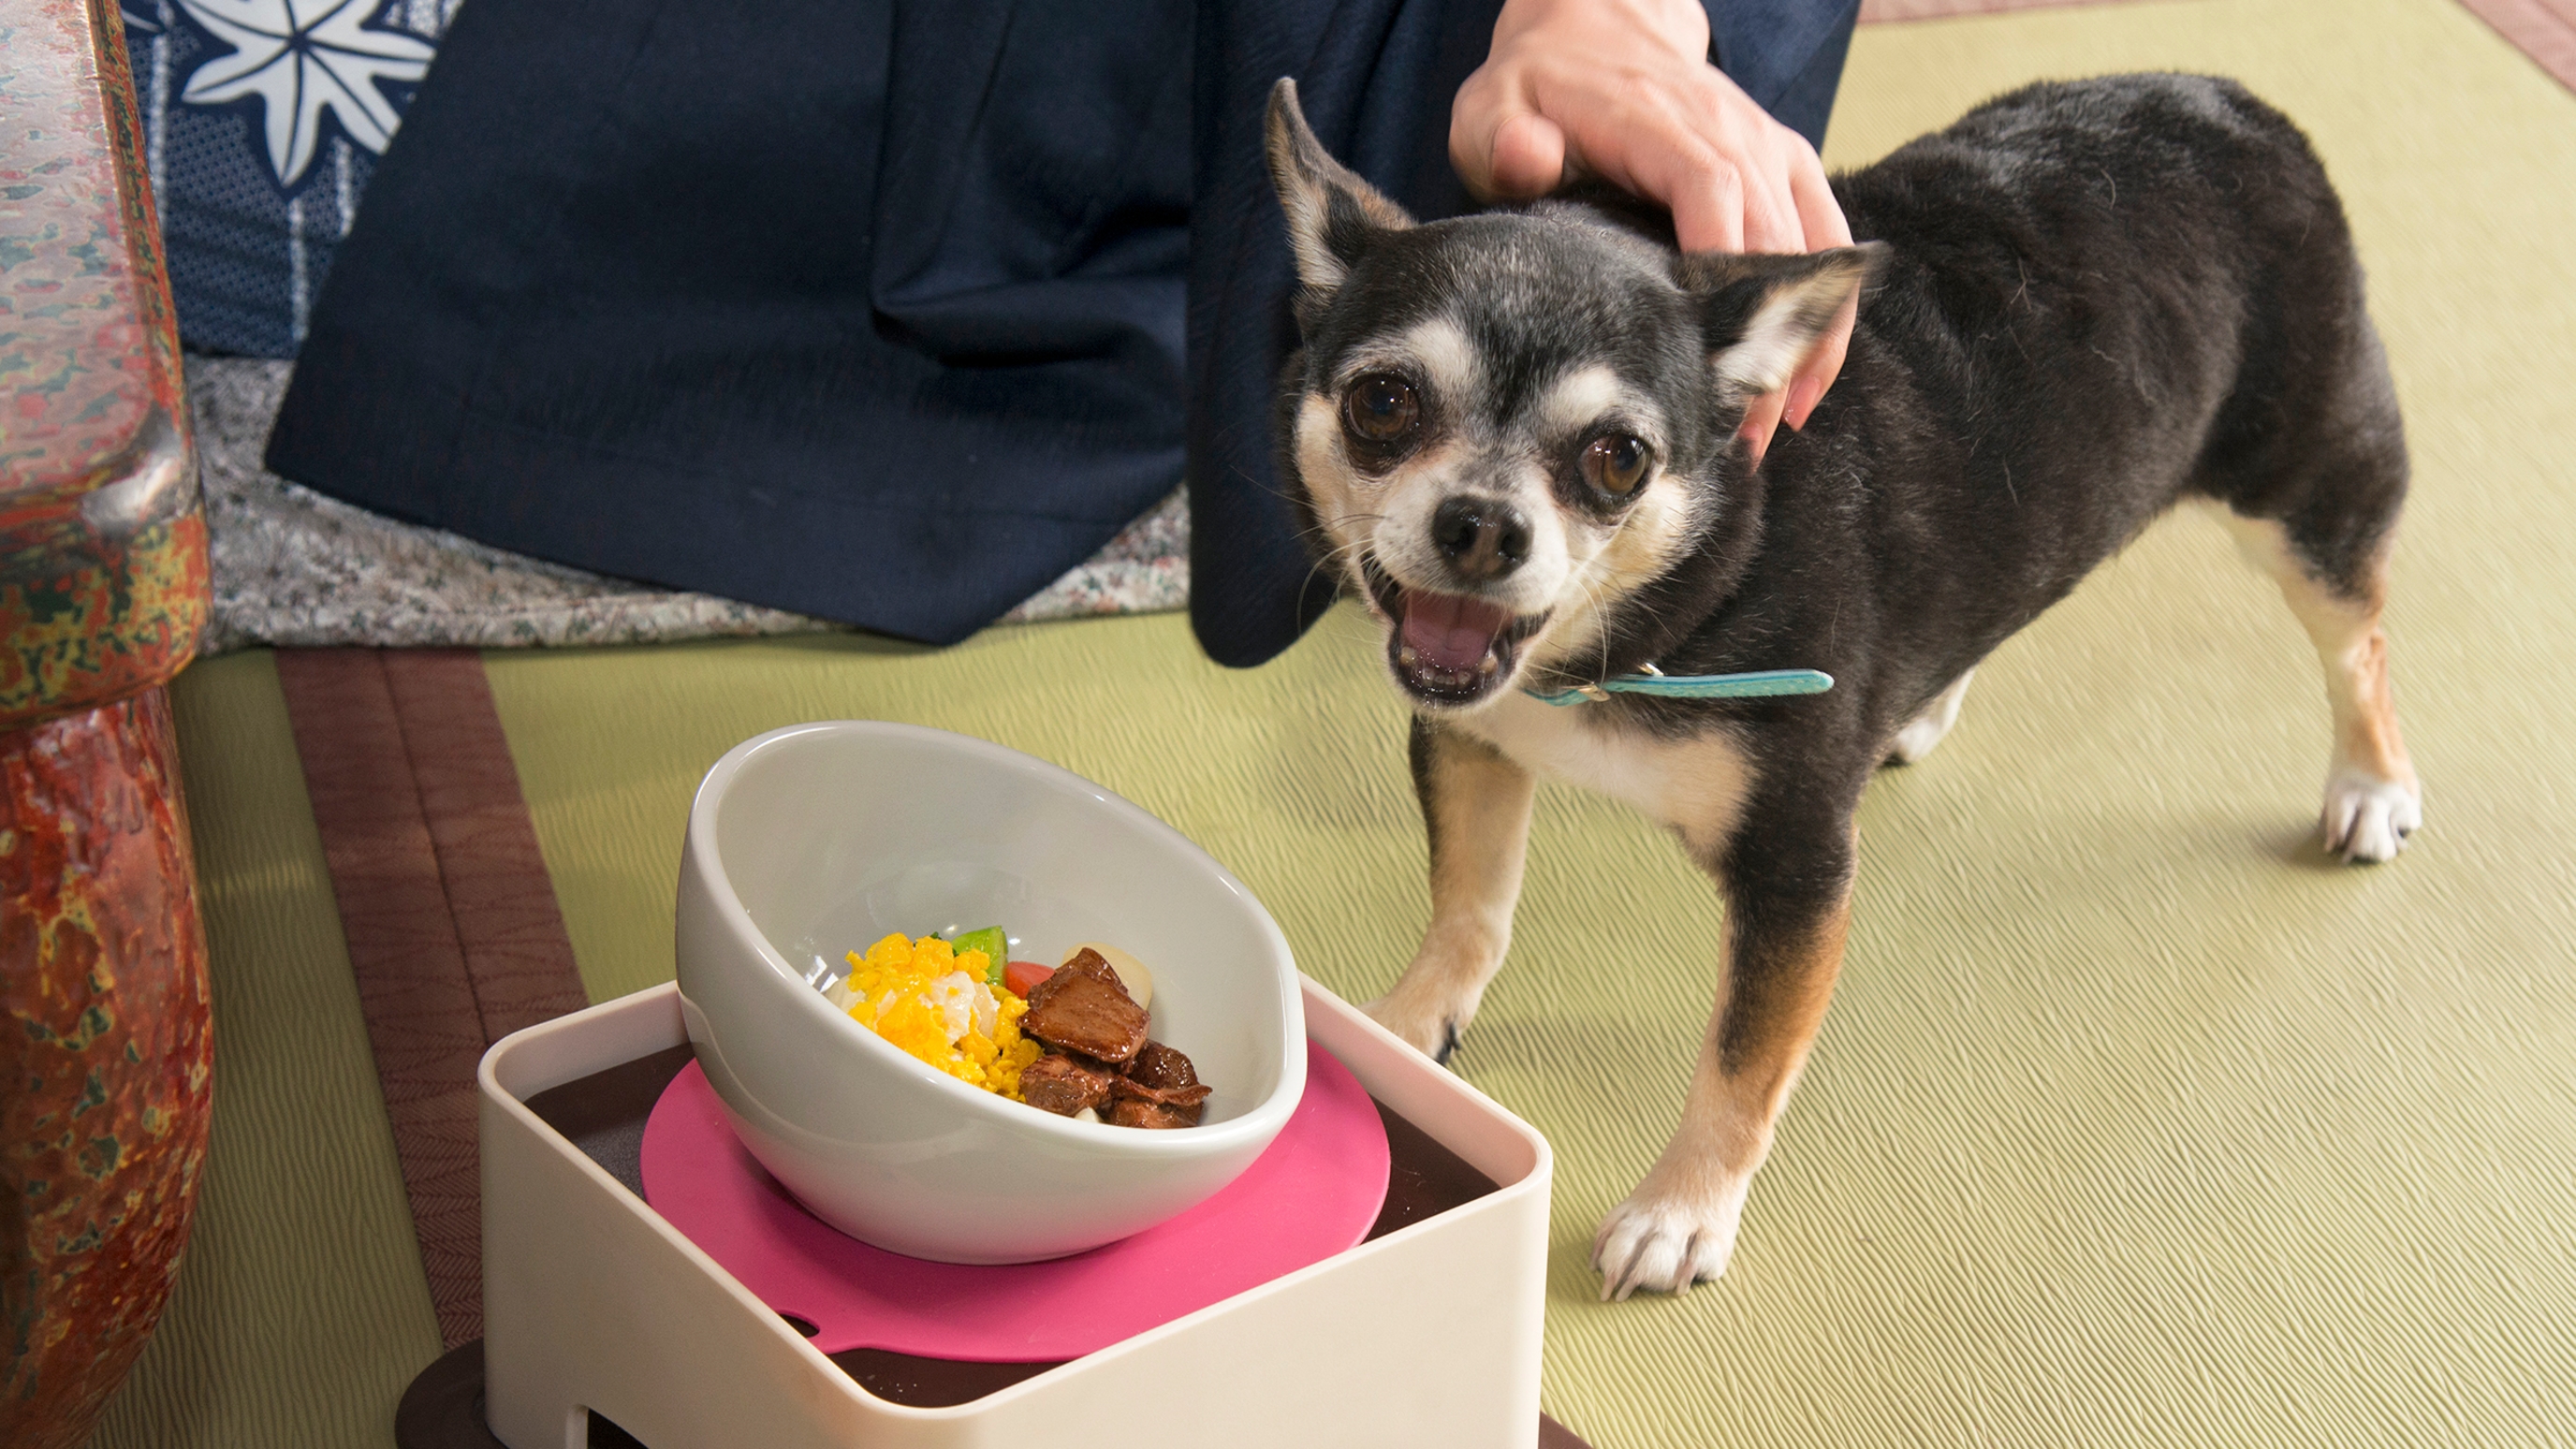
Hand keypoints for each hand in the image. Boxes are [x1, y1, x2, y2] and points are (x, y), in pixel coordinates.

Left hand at [1451, 0, 1855, 463]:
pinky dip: (1828, 310)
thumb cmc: (1539, 87)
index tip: (1716, 361)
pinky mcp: (1785, 164)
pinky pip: (1828, 239)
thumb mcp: (1496, 106)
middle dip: (1765, 340)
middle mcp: (1730, 131)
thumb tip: (1527, 158)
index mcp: (1662, 123)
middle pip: (1772, 239)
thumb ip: (1504, 138)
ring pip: (1816, 248)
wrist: (1598, 26)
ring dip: (1808, 337)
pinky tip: (1802, 381)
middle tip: (1742, 435)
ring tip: (1779, 423)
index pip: (1711, 190)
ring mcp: (1766, 146)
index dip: (1724, 276)